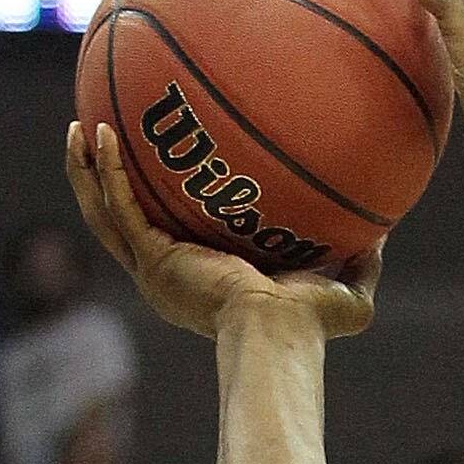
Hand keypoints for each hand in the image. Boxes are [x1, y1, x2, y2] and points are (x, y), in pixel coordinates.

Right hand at [65, 122, 379, 343]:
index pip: (170, 238)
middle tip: (96, 139)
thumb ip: (360, 262)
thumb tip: (386, 232)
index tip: (159, 171)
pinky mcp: (155, 261)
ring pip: (105, 216)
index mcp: (201, 281)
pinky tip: (98, 134)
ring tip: (77, 130)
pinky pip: (119, 209)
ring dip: (87, 173)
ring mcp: (157, 271)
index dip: (158, 205)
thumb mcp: (343, 288)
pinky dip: (105, 173)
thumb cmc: (311, 327)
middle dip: (104, 183)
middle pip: (121, 224)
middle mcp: (170, 277)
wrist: (282, 333)